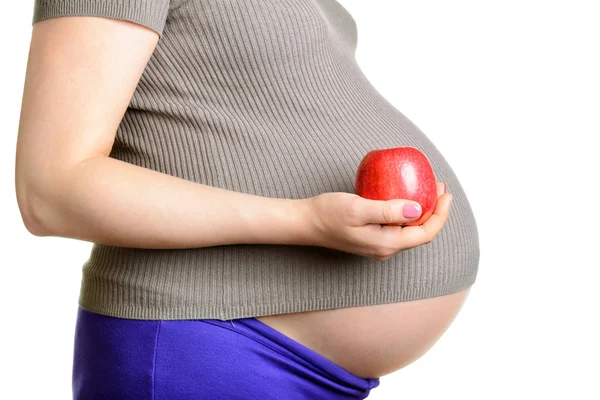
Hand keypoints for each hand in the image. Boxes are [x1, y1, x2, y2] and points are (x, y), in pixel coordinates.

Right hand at [303, 183, 451, 259]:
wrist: (305, 222)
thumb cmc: (328, 213)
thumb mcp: (358, 208)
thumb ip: (387, 210)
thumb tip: (417, 209)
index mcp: (386, 244)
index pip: (425, 233)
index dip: (440, 214)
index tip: (446, 193)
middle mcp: (386, 248)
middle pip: (421, 233)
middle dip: (435, 211)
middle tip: (439, 186)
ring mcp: (379, 245)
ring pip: (410, 230)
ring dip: (423, 211)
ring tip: (428, 189)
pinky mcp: (372, 237)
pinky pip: (398, 226)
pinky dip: (408, 211)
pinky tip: (405, 196)